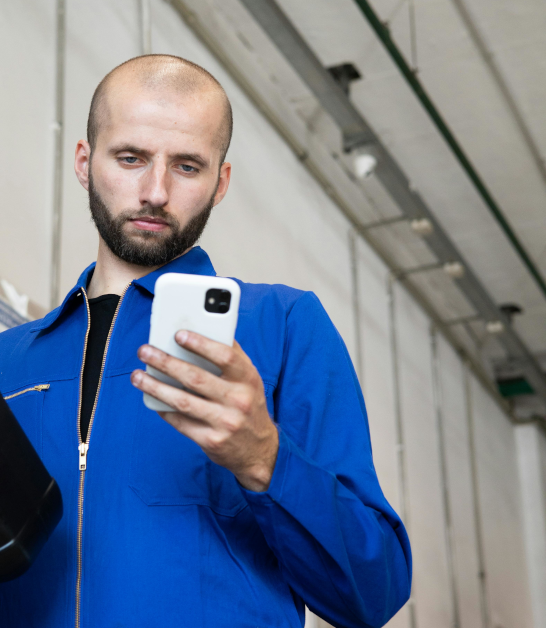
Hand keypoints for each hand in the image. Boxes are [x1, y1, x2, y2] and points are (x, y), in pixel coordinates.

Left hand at [131, 331, 278, 491]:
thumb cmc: (248, 405)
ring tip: (137, 377)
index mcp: (248, 379)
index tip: (178, 335)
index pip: (225, 356)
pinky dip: (163, 410)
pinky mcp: (212, 441)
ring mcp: (225, 422)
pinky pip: (180, 422)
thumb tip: (203, 332)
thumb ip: (231, 357)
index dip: (201, 344)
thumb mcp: (249, 380)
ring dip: (155, 387)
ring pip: (182, 401)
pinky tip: (152, 399)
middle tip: (145, 352)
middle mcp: (238, 400)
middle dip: (166, 362)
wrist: (259, 449)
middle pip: (196, 378)